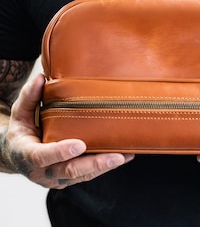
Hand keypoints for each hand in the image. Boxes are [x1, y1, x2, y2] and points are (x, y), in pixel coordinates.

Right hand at [2, 74, 133, 188]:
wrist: (18, 156)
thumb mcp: (20, 114)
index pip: (43, 156)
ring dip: (105, 167)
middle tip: (115, 156)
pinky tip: (123, 157)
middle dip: (94, 164)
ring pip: (83, 175)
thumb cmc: (21, 134)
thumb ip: (29, 97)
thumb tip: (41, 77)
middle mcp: (44, 171)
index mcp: (28, 155)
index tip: (79, 145)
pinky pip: (88, 175)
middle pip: (69, 171)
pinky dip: (105, 167)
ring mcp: (58, 178)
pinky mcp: (69, 178)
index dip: (61, 152)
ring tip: (125, 155)